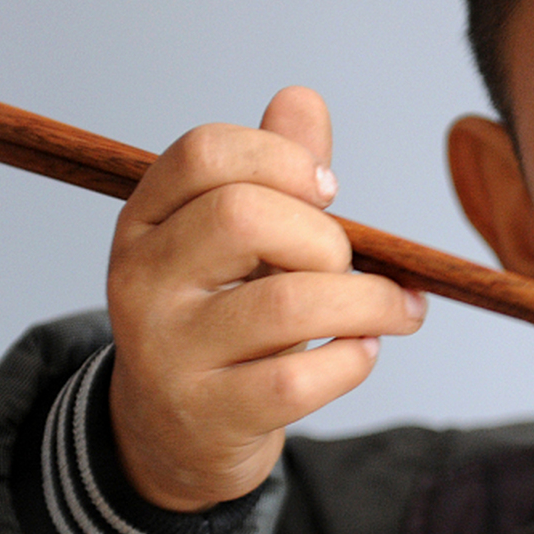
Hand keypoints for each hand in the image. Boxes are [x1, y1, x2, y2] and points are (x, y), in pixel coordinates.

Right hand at [104, 87, 424, 510]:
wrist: (172, 434)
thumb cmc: (220, 320)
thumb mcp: (234, 244)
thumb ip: (270, 172)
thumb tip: (301, 98)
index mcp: (144, 221)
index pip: (202, 154)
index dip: (281, 159)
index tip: (327, 192)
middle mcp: (142, 280)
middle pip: (243, 217)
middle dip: (324, 237)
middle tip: (346, 263)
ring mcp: (169, 351)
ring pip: (288, 303)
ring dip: (366, 302)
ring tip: (391, 310)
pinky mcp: (210, 413)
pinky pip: (299, 378)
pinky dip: (353, 360)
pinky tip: (362, 351)